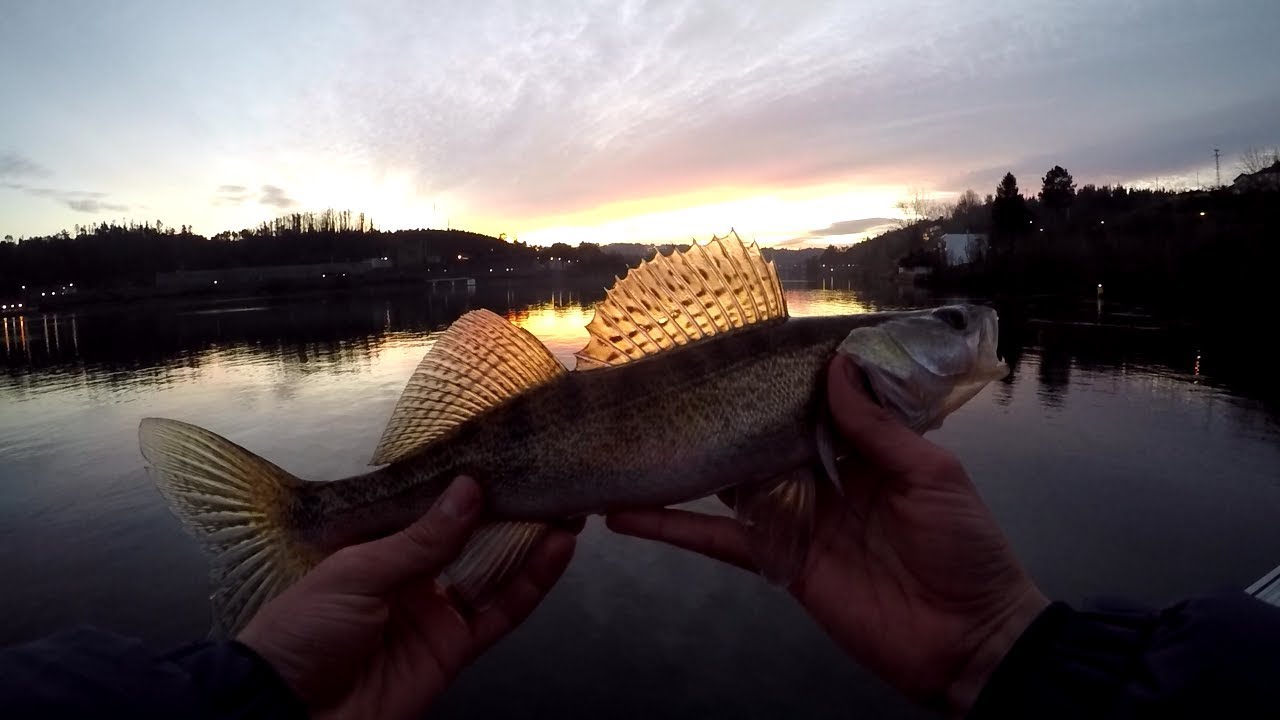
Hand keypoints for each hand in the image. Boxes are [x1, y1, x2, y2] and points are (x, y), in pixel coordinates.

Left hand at [238, 476, 576, 719]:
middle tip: (544, 478)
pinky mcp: (453, 649)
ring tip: (563, 507)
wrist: (286, 714)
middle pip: (472, 539)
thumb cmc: (297, 635)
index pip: (435, 512)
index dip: (471, 490)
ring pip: (495, 572)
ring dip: (531, 542)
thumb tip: (467, 491)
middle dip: (509, 511)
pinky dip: (532, 584)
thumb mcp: (355, 573)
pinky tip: (554, 552)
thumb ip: (420, 539)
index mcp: (379, 550)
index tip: (504, 461)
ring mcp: (435, 614)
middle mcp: (412, 578)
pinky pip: (500, 613)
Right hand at [607, 355, 1047, 715]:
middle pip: (763, 438)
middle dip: (724, 414)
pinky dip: (673, 528)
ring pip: (731, 484)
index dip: (780, 377)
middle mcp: (824, 477)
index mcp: (865, 450)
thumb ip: (878, 426)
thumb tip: (837, 367)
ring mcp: (797, 519)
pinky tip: (628, 514)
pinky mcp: (778, 561)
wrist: (968, 642)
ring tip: (637, 437)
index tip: (738, 345)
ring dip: (686, 465)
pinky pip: (720, 540)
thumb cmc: (965, 550)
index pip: (814, 404)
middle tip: (671, 381)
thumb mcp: (933, 475)